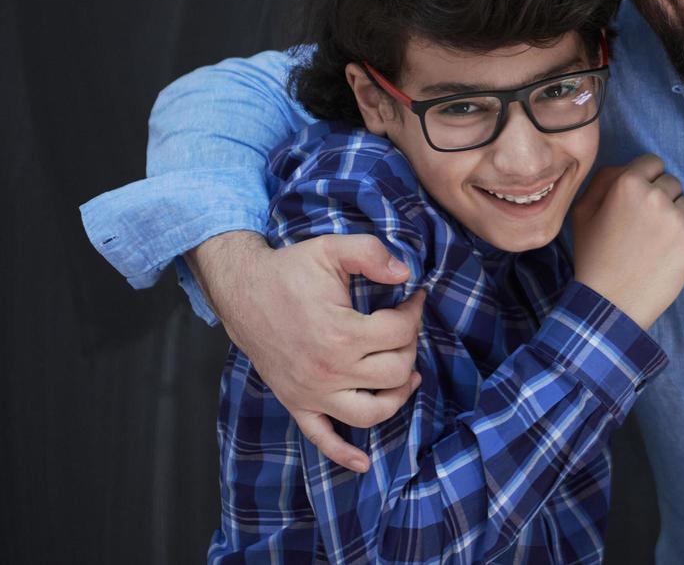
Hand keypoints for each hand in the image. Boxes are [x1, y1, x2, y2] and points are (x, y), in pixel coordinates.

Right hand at [188, 230, 425, 471]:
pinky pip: (321, 439)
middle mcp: (329, 370)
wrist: (241, 291)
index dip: (414, 311)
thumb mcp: (331, 249)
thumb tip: (406, 274)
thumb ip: (371, 253)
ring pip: (371, 412)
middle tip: (403, 328)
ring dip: (397, 397)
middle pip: (395, 373)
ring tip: (406, 375)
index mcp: (341, 333)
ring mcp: (311, 392)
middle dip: (409, 347)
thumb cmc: (289, 270)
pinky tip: (363, 462)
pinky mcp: (297, 403)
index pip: (400, 332)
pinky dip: (344, 454)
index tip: (412, 298)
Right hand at [571, 154, 683, 329]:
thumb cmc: (594, 256)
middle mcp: (656, 196)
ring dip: (678, 217)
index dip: (647, 180)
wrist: (610, 304)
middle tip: (645, 227)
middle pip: (673, 182)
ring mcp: (678, 219)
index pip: (654, 162)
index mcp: (628, 184)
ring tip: (657, 242)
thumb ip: (604, 179)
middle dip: (663, 198)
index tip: (639, 202)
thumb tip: (627, 167)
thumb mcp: (583, 211)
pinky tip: (668, 254)